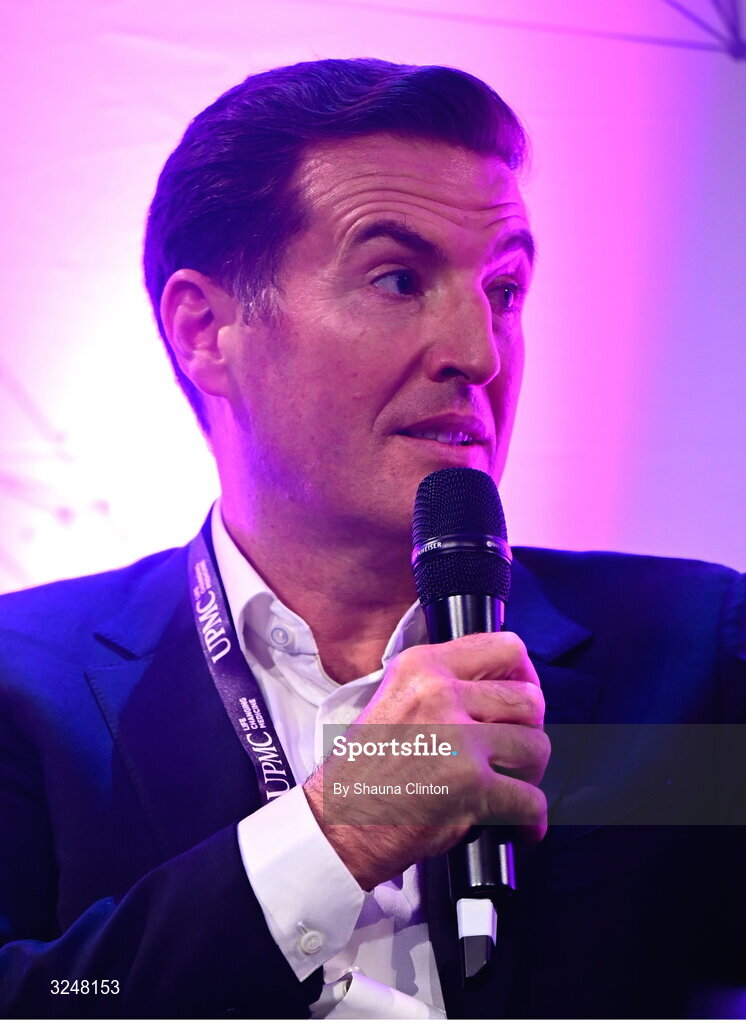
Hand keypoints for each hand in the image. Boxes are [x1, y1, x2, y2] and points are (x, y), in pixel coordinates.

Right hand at [303, 632, 548, 888]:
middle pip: (529, 699)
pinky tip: (517, 825)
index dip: (524, 674)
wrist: (339, 823)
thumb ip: (444, 684)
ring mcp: (459, 740)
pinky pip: (530, 800)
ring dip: (529, 773)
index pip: (505, 648)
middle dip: (529, 730)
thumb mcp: (395, 698)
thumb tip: (504, 685)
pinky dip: (530, 821)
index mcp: (422, 667)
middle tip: (515, 751)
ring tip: (510, 786)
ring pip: (537, 747)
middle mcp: (440, 695)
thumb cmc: (364, 769)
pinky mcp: (471, 786)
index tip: (523, 693)